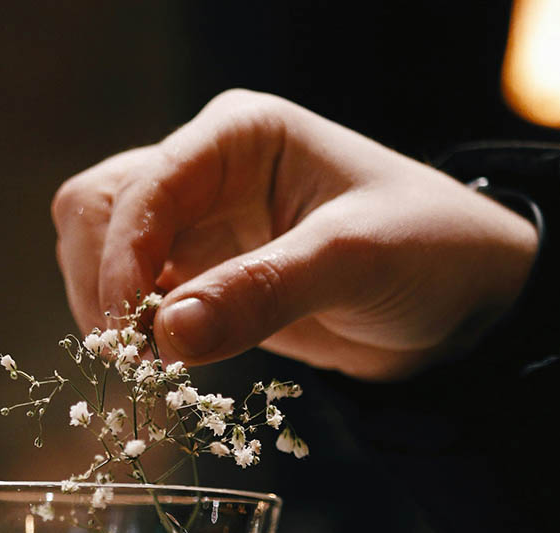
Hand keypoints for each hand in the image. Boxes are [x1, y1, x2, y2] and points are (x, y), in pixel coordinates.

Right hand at [52, 90, 537, 380]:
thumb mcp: (352, 262)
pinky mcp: (204, 280)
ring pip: (102, 255)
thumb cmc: (428, 250)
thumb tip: (167, 336)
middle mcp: (206, 173)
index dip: (121, 261)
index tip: (133, 334)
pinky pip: (138, 302)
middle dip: (100, 283)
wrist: (464, 302)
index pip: (140, 188)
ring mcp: (199, 227)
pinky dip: (135, 337)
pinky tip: (162, 370)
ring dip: (107, 313)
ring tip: (149, 369)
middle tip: (131, 357)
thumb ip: (261, 292)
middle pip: (96, 211)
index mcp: (238, 136)